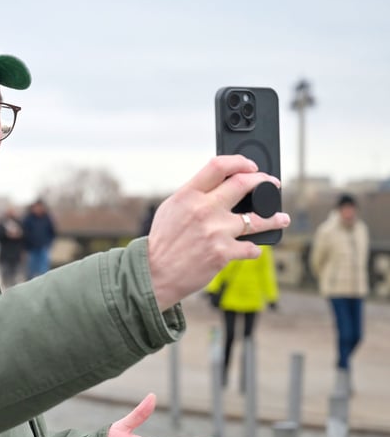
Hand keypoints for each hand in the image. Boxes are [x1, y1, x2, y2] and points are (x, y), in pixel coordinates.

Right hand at [146, 155, 289, 309]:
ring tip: (282, 218)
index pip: (219, 166)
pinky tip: (252, 249)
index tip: (251, 166)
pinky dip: (253, 249)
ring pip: (257, 218)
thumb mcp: (171, 209)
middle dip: (265, 182)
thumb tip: (221, 185)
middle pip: (244, 184)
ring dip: (274, 218)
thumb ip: (194, 195)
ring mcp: (215, 231)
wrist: (154, 274)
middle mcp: (203, 209)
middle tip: (273, 185)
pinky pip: (251, 248)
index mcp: (188, 195)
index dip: (240, 162)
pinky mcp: (223, 253)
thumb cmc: (162, 242)